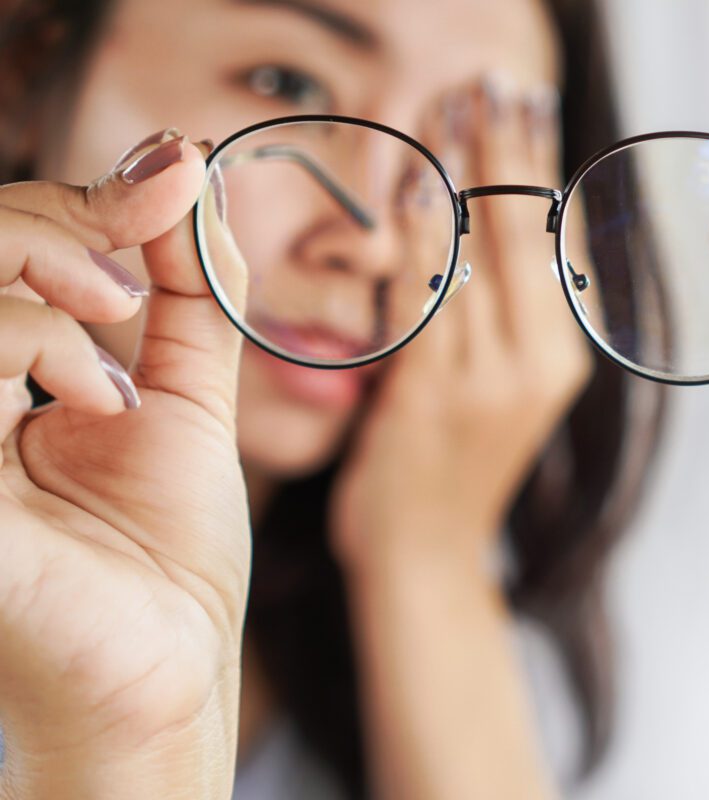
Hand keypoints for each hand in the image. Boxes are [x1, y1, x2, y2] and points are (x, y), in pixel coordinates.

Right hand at [0, 131, 249, 797]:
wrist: (167, 663)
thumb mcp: (189, 397)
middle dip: (52, 220)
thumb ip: (189, 292)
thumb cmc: (166, 552)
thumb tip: (188, 177)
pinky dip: (26, 344)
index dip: (79, 197)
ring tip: (115, 345)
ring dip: (44, 283)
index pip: (1, 244)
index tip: (176, 170)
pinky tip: (95, 404)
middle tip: (131, 268)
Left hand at [331, 75, 593, 571]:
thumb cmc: (454, 466)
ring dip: (463, 171)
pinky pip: (429, 299)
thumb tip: (507, 225)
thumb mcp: (502, 387)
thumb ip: (507, 312)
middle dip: (509, 147)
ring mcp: (488, 382)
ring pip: (480, 254)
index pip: (560, 239)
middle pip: (528, 233)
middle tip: (493, 81)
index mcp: (564, 356)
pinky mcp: (431, 398)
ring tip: (453, 104)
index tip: (527, 103)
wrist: (426, 561)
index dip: (543, 165)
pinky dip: (424, 237)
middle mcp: (539, 363)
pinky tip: (418, 184)